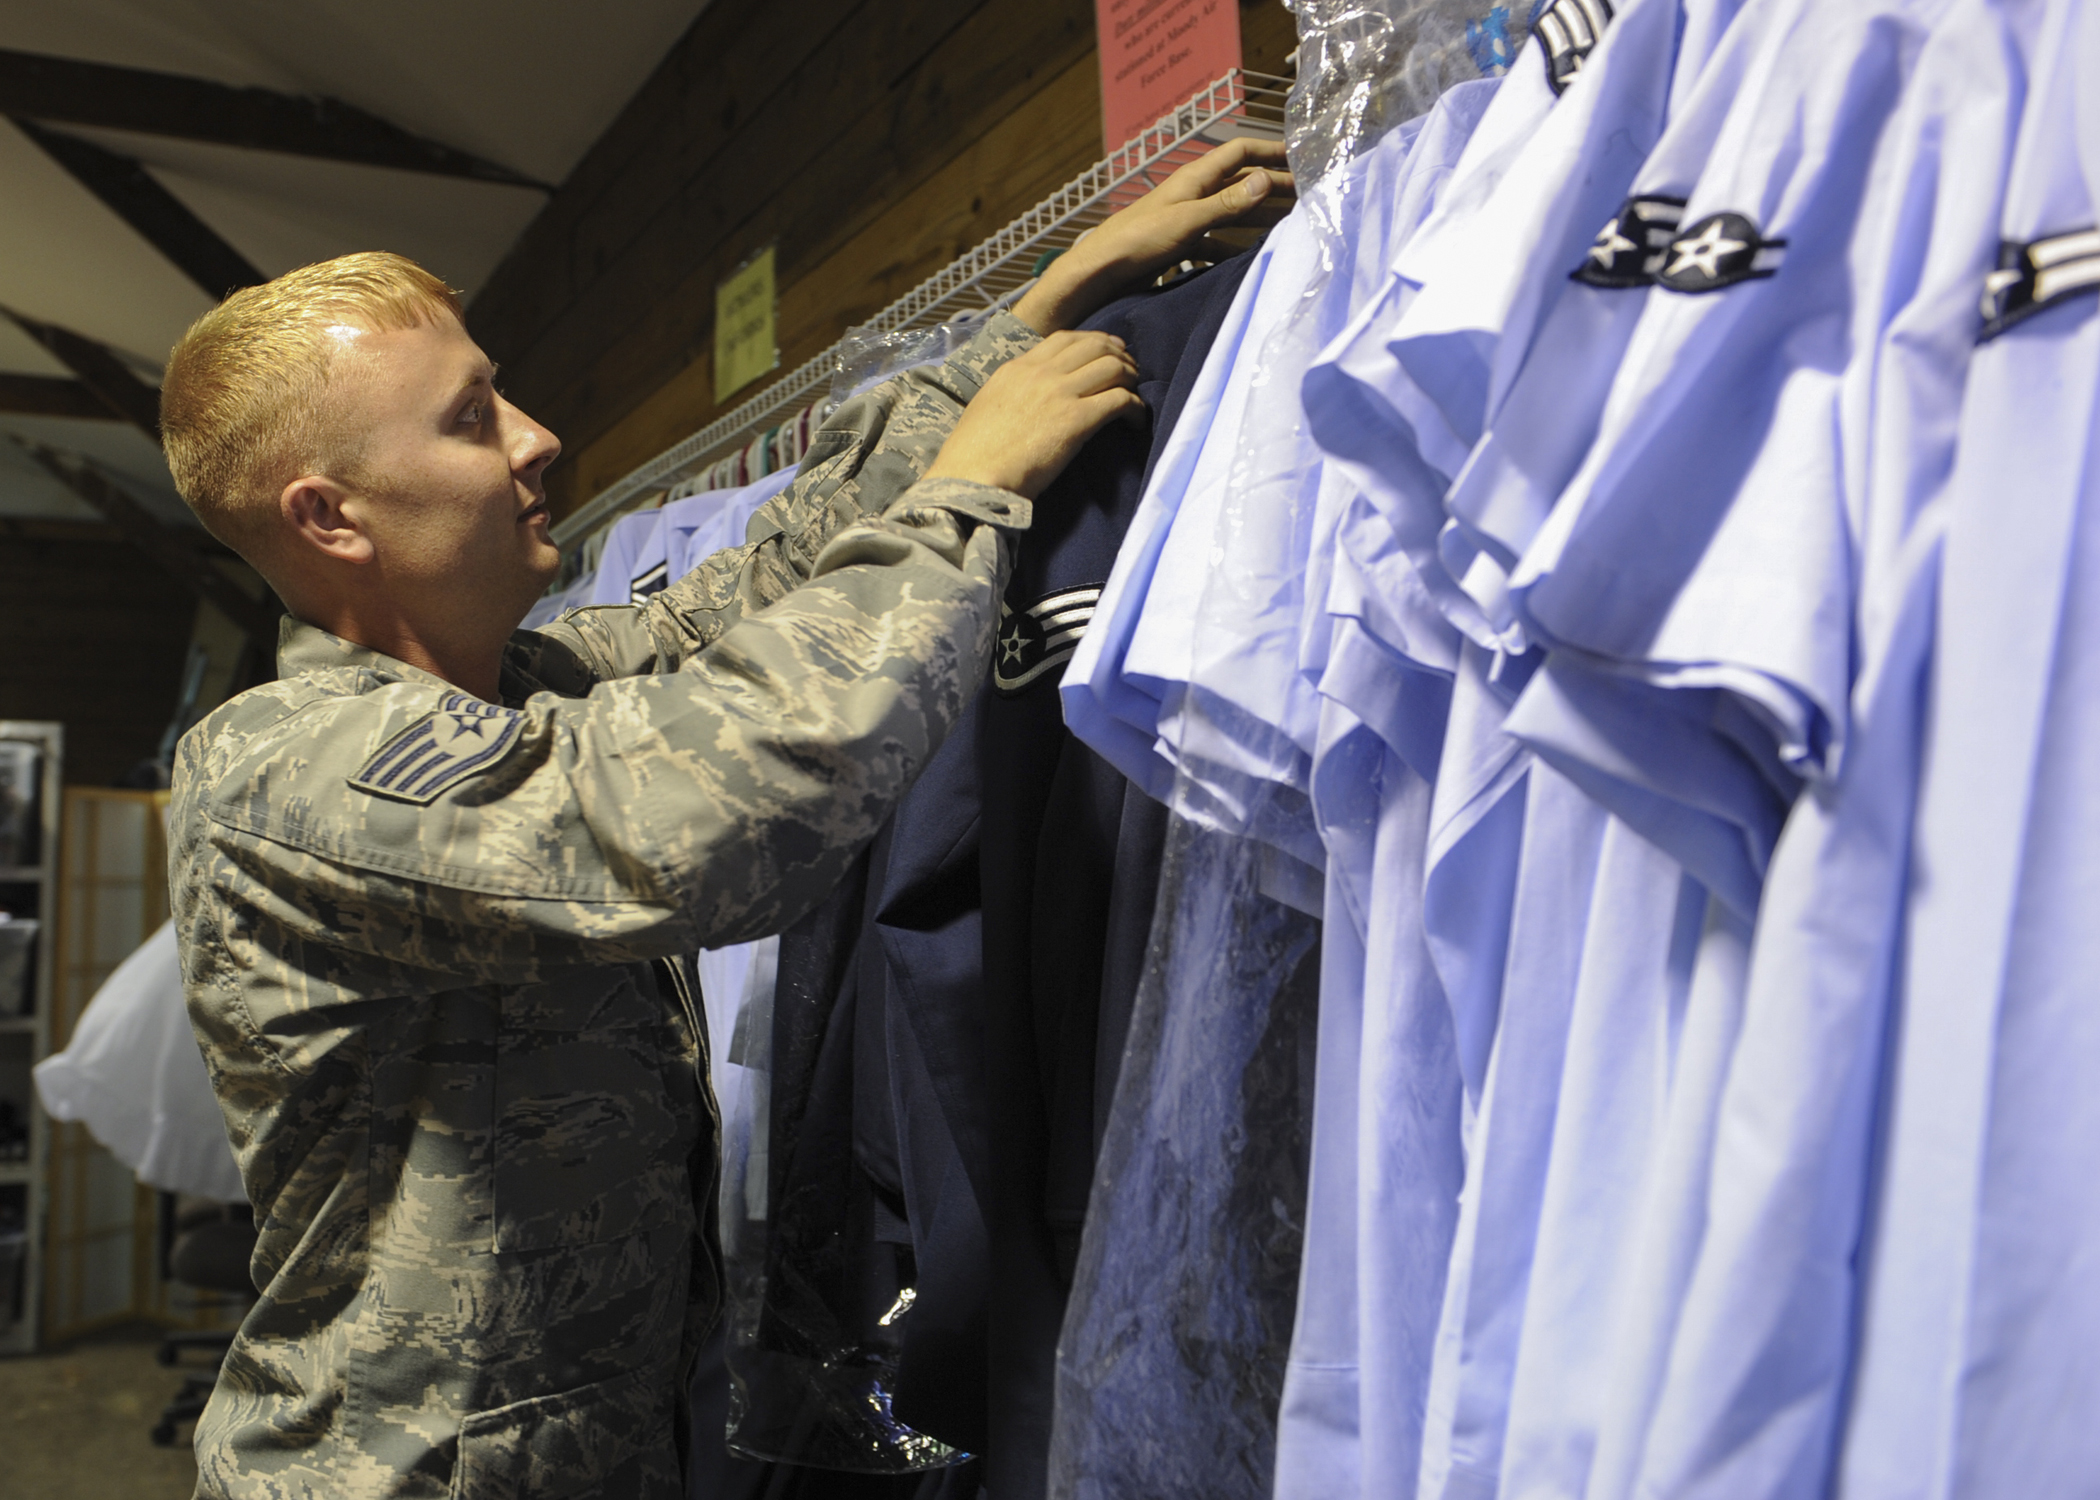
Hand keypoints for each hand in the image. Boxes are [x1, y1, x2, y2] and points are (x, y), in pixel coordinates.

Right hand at [922, 330, 1142, 498]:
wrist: (970, 477)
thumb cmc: (974, 454)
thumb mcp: (989, 404)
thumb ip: (1014, 390)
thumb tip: (1035, 395)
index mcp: (1018, 367)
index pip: (1066, 339)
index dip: (1094, 341)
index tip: (1108, 352)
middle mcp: (1040, 373)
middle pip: (1095, 345)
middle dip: (1120, 355)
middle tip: (1130, 373)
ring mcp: (1059, 393)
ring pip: (1113, 367)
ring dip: (1131, 379)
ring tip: (1134, 396)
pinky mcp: (1076, 420)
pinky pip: (1120, 400)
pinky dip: (1135, 408)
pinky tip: (1135, 422)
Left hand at [1012, 137, 1294, 333]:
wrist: (1098, 274)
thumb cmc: (1135, 241)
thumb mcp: (1186, 221)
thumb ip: (1226, 204)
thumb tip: (1266, 180)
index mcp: (1193, 179)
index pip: (1239, 153)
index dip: (1270, 151)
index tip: (1301, 157)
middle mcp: (1192, 195)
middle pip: (1241, 185)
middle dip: (1273, 189)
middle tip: (1307, 198)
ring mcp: (1186, 221)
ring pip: (1231, 216)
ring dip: (1258, 220)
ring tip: (1288, 229)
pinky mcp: (1179, 247)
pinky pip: (1216, 244)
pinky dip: (1234, 249)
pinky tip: (1249, 259)